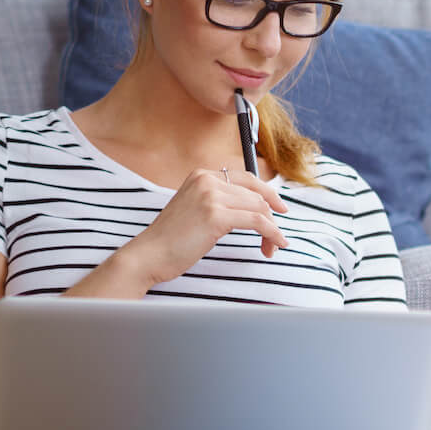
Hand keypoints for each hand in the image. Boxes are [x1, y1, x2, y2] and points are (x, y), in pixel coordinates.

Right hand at [120, 168, 290, 285]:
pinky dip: (272, 233)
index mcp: (202, 175)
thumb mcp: (195, 209)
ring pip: (260, 208)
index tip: (280, 209)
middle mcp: (207, 180)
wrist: (149, 254)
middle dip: (272, 218)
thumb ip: (218, 201)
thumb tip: (254, 206)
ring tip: (272, 247)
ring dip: (272, 230)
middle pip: (256, 195)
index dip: (268, 194)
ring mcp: (210, 196)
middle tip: (276, 239)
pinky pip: (257, 221)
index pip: (247, 179)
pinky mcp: (215, 215)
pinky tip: (276, 244)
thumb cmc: (172, 239)